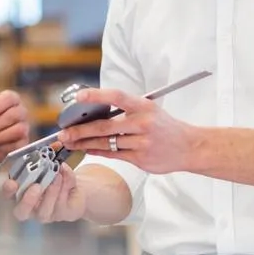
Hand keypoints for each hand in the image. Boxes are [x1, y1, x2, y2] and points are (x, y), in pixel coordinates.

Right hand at [1, 159, 85, 222]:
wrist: (76, 185)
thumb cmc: (55, 174)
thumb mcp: (48, 165)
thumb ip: (44, 162)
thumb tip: (49, 159)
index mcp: (22, 193)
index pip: (9, 195)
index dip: (8, 191)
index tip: (12, 183)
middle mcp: (31, 207)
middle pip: (21, 212)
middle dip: (27, 200)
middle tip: (36, 186)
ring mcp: (46, 213)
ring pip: (43, 212)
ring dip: (50, 193)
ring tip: (57, 177)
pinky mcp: (62, 214)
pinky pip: (61, 205)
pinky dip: (64, 189)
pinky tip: (66, 177)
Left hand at [58, 88, 197, 174]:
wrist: (189, 147)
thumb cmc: (165, 126)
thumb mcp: (150, 109)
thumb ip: (126, 109)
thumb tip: (95, 110)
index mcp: (144, 106)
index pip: (117, 97)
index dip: (97, 95)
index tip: (79, 97)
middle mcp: (143, 123)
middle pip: (105, 127)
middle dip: (81, 130)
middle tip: (64, 132)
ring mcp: (142, 143)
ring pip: (106, 143)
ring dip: (85, 143)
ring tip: (70, 142)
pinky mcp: (141, 159)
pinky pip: (114, 154)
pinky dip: (97, 151)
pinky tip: (86, 149)